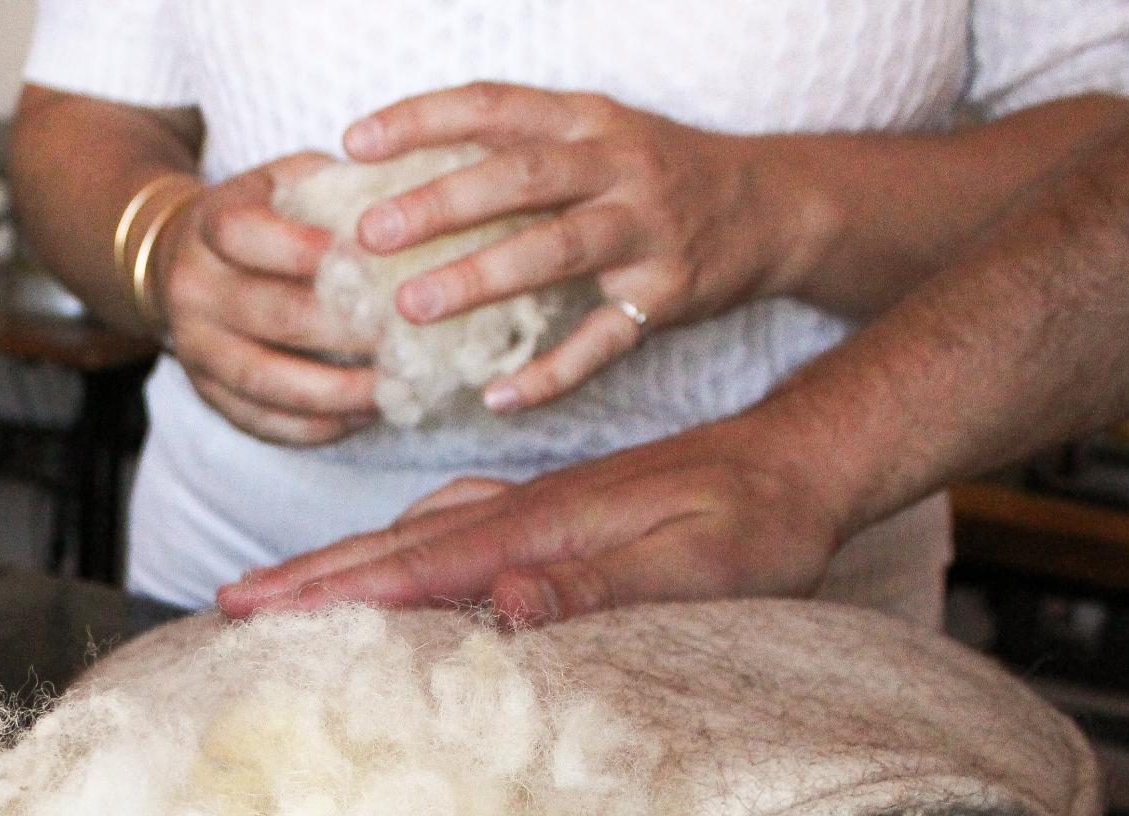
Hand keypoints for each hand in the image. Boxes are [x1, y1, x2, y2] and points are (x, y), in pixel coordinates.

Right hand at [155, 154, 382, 445]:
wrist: (179, 261)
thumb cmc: (261, 216)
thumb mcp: (285, 181)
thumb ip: (332, 187)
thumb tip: (408, 202)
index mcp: (210, 225)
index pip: (246, 235)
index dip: (304, 248)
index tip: (370, 259)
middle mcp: (195, 289)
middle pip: (274, 315)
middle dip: (349, 330)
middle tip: (412, 336)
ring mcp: (197, 348)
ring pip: (268, 380)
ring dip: (339, 392)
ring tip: (397, 390)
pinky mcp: (207, 393)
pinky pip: (262, 421)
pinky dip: (316, 426)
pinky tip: (364, 416)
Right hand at [215, 415, 845, 622]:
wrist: (805, 457)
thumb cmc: (761, 523)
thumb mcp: (696, 564)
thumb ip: (598, 583)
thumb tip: (501, 608)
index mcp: (538, 526)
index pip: (410, 565)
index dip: (326, 592)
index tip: (248, 610)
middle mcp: (519, 510)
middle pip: (389, 545)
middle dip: (305, 577)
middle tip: (227, 604)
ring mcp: (531, 509)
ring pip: (412, 536)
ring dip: (343, 564)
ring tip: (285, 594)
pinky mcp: (552, 515)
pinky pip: (450, 532)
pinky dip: (399, 549)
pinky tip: (393, 561)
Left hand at [342, 83, 816, 409]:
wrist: (772, 206)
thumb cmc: (652, 173)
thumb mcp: (594, 135)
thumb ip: (516, 148)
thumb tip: (400, 173)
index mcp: (586, 120)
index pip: (495, 106)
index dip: (423, 119)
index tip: (356, 143)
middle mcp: (618, 166)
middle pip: (522, 177)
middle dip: (442, 204)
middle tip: (371, 234)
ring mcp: (647, 230)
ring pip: (558, 251)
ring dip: (481, 280)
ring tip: (410, 309)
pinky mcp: (668, 294)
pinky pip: (603, 340)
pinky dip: (551, 372)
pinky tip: (497, 396)